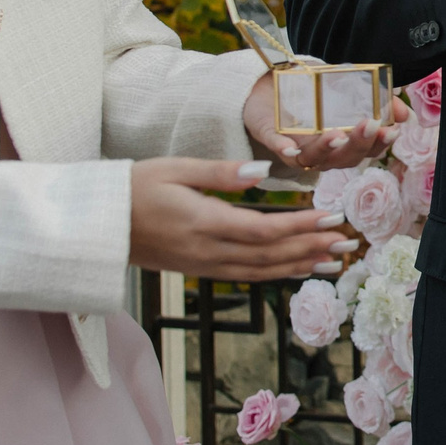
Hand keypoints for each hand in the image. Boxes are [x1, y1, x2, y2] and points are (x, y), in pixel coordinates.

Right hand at [129, 159, 360, 282]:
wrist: (97, 226)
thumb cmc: (132, 189)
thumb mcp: (173, 169)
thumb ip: (219, 172)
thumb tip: (262, 172)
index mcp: (203, 223)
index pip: (265, 230)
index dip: (303, 227)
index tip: (333, 218)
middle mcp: (207, 252)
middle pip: (271, 256)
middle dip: (312, 249)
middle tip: (347, 243)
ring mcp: (203, 266)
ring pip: (261, 271)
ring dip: (300, 266)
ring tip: (333, 262)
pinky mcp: (199, 270)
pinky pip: (246, 275)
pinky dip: (276, 273)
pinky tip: (296, 270)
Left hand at [243, 74, 391, 173]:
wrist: (272, 88)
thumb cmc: (315, 93)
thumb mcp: (349, 89)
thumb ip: (377, 99)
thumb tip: (404, 114)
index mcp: (344, 144)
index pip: (367, 151)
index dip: (380, 144)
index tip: (392, 130)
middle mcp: (324, 153)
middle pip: (344, 158)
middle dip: (358, 144)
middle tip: (370, 125)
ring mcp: (298, 149)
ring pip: (313, 158)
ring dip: (325, 149)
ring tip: (336, 135)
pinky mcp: (273, 139)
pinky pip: (278, 148)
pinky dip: (284, 149)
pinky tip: (290, 147)